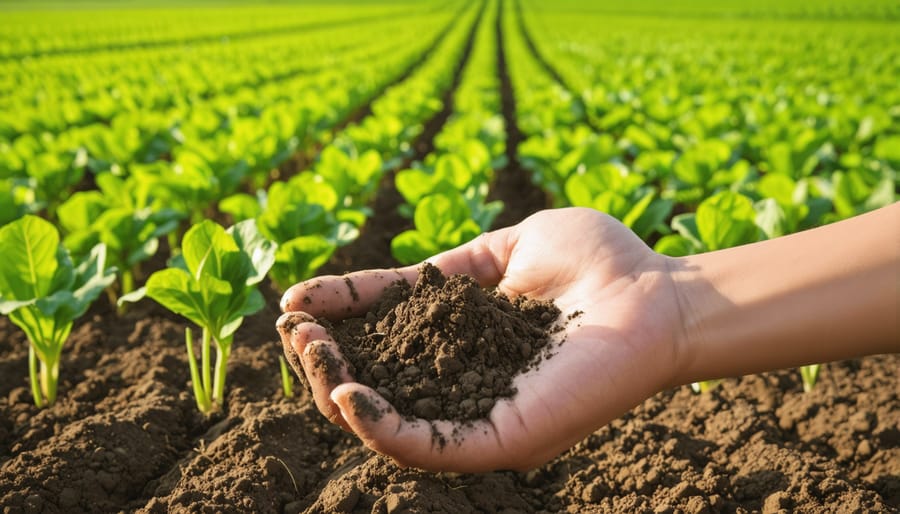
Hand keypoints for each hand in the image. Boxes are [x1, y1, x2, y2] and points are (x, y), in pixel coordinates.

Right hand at [276, 208, 684, 471]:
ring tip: (309, 350)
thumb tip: (375, 282)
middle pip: (374, 388)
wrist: (659, 291)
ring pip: (388, 423)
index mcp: (463, 344)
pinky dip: (380, 427)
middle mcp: (465, 386)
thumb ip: (441, 272)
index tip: (293, 299)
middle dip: (323, 360)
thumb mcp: (500, 251)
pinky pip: (428, 446)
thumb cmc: (596, 262)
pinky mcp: (505, 439)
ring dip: (336, 390)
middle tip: (295, 329)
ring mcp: (483, 416)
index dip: (337, 318)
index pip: (385, 338)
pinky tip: (348, 391)